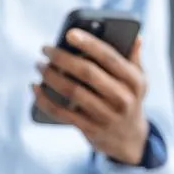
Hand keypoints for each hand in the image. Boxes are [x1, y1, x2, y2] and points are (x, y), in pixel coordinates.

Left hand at [33, 30, 150, 164]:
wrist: (129, 140)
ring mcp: (106, 116)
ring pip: (73, 92)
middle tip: (46, 49)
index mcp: (134, 81)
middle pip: (88, 73)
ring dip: (51, 76)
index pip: (110, 58)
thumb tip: (135, 35)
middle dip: (63, 58)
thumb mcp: (138, 80)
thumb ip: (133, 57)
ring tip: (40, 65)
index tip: (69, 33)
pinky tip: (35, 87)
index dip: (90, 44)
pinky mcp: (90, 129)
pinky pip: (62, 113)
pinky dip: (45, 99)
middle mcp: (123, 99)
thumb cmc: (128, 98)